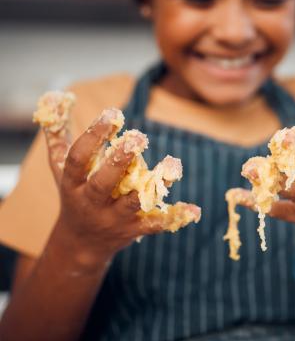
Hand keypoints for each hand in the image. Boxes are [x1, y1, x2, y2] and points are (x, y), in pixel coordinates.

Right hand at [43, 111, 165, 265]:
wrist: (81, 243)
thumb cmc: (74, 194)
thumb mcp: (60, 167)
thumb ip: (58, 133)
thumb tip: (54, 97)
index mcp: (73, 184)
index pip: (79, 159)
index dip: (93, 136)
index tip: (113, 113)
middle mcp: (91, 203)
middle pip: (103, 183)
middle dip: (119, 161)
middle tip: (138, 137)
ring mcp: (113, 218)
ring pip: (133, 203)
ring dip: (154, 185)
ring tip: (173, 164)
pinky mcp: (133, 229)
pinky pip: (154, 225)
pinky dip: (174, 218)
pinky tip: (194, 210)